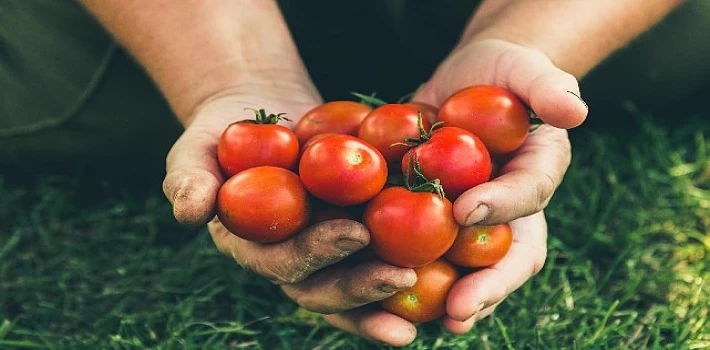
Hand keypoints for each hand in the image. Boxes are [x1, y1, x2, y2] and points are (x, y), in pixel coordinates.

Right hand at [161, 83, 417, 345]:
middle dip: (362, 287)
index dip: (314, 256)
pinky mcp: (354, 232)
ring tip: (430, 293)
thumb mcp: (195, 148)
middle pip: (325, 289)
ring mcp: (325, 251)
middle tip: (402, 277)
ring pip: (358, 284)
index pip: (282, 264)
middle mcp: (292, 261)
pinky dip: (414, 263)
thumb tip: (189, 212)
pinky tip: (450, 266)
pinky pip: (382, 253)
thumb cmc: (222, 134)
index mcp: (255, 250)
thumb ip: (188, 179)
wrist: (259, 117)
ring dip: (390, 294)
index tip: (352, 234)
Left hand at [411, 39, 578, 330]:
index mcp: (536, 175)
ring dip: (449, 300)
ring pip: (469, 270)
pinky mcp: (436, 222)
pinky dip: (406, 276)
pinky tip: (377, 293)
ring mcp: (474, 223)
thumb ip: (547, 85)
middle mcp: (510, 211)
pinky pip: (427, 255)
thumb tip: (574, 111)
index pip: (528, 195)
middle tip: (458, 311)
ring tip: (421, 325)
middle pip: (506, 257)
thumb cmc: (503, 73)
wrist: (469, 83)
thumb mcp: (525, 68)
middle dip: (486, 287)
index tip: (466, 211)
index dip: (501, 206)